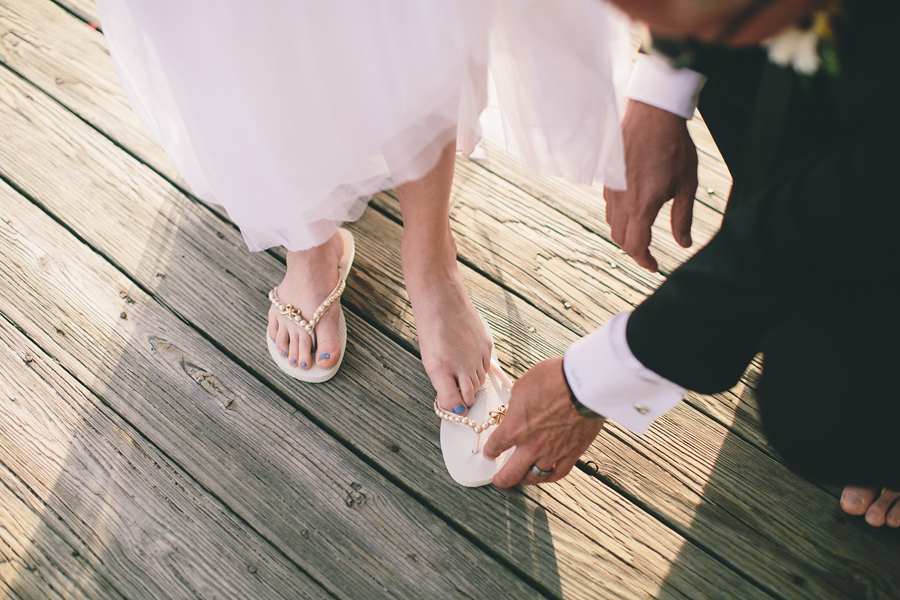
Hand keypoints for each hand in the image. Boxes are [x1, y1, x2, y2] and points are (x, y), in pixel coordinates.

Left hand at [484, 358, 605, 487]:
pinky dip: (548, 477)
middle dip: (501, 479)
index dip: (490, 451)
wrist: (583, 384)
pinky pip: (557, 473)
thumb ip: (516, 405)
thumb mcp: (522, 387)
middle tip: (499, 479)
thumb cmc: (554, 379)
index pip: (495, 447)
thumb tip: (516, 409)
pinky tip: (545, 476)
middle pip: (510, 475)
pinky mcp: (572, 453)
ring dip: (524, 479)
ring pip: (534, 477)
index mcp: (514, 428)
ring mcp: (552, 452)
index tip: (489, 453)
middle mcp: (531, 445)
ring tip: (521, 478)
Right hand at [604, 99, 697, 272]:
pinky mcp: (607, 177)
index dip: (645, 261)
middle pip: (620, 239)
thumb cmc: (674, 148)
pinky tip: (633, 210)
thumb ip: (683, 218)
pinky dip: (619, 217)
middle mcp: (622, 200)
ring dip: (625, 234)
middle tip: (648, 255)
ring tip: (641, 234)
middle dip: (634, 251)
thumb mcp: (686, 185)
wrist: (653, 115)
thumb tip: (683, 243)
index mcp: (641, 206)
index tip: (654, 266)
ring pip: (612, 223)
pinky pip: (609, 206)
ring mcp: (611, 188)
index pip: (636, 246)